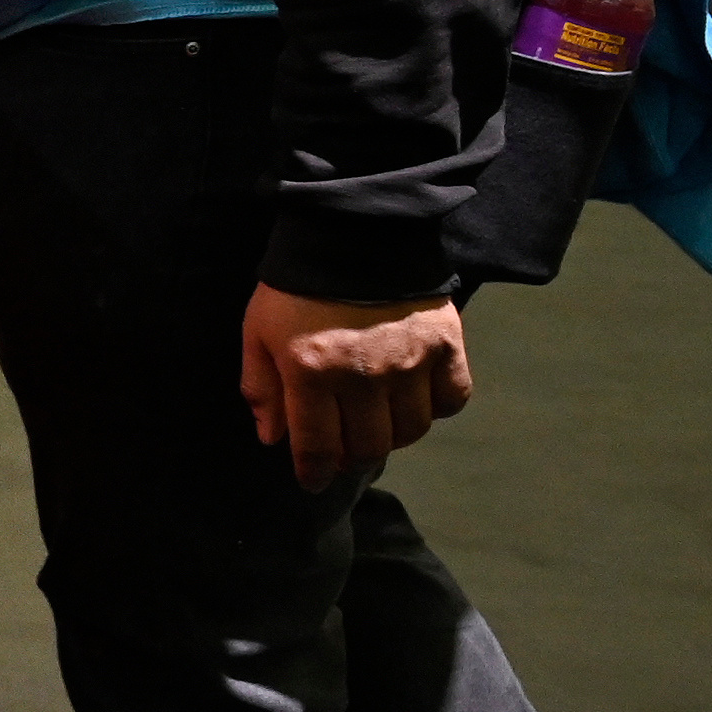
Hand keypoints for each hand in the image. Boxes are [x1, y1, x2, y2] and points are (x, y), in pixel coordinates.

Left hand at [238, 285, 473, 489]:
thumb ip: (262, 386)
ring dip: (392, 436)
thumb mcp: (259, 331)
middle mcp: (364, 375)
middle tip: (345, 450)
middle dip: (352, 458)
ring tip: (377, 422)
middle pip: (368, 447)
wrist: (355, 231)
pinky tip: (416, 398)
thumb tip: (272, 438)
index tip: (312, 481)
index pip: (317, 446)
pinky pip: (452, 400)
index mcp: (311, 372)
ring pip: (411, 431)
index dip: (314, 473)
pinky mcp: (445, 345)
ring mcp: (410, 362)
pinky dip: (436, 408)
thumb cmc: (297, 286)